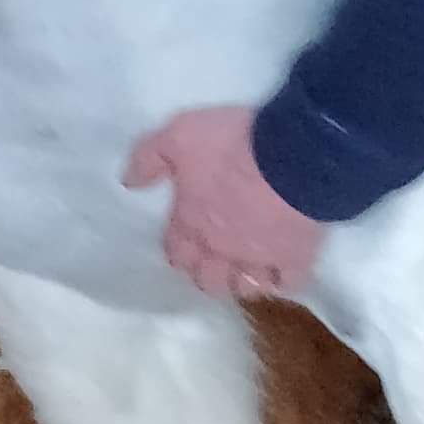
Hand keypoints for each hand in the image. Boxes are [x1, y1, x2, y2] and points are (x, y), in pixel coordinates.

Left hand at [123, 103, 326, 304]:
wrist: (290, 155)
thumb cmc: (231, 145)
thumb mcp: (179, 135)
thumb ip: (149, 158)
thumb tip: (128, 183)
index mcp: (192, 222)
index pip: (177, 252)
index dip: (180, 250)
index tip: (185, 244)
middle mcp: (221, 249)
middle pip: (209, 279)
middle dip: (209, 273)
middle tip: (217, 259)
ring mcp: (258, 258)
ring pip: (246, 287)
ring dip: (243, 282)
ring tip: (248, 270)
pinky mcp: (295, 258)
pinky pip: (288, 283)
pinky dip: (283, 281)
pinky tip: (282, 272)